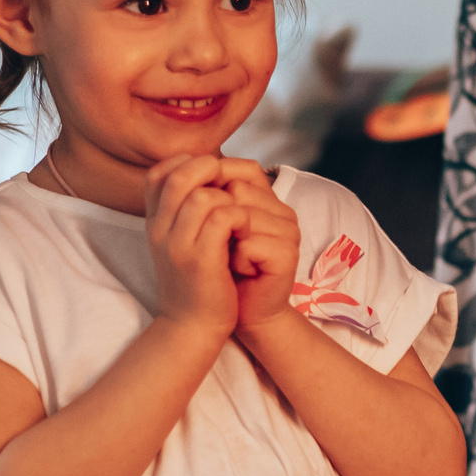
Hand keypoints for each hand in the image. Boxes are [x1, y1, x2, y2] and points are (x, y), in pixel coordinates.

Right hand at [143, 155, 247, 339]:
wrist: (192, 326)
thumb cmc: (196, 280)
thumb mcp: (181, 241)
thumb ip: (185, 211)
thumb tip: (208, 172)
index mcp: (154, 222)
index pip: (158, 173)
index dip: (187, 164)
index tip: (210, 177)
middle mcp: (160, 230)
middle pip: (179, 177)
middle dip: (210, 171)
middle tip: (230, 186)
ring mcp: (178, 245)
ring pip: (203, 196)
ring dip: (229, 198)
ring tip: (238, 215)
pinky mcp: (201, 261)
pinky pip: (223, 218)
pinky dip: (240, 217)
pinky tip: (244, 231)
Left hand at [216, 163, 302, 337]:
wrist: (233, 312)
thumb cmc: (217, 267)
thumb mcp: (206, 224)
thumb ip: (205, 192)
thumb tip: (186, 162)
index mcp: (266, 198)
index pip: (241, 169)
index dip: (213, 188)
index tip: (205, 220)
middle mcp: (282, 210)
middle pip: (237, 191)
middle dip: (216, 220)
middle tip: (221, 247)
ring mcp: (289, 231)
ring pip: (242, 215)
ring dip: (224, 241)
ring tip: (230, 259)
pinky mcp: (289, 254)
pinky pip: (249, 243)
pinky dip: (236, 260)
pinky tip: (241, 271)